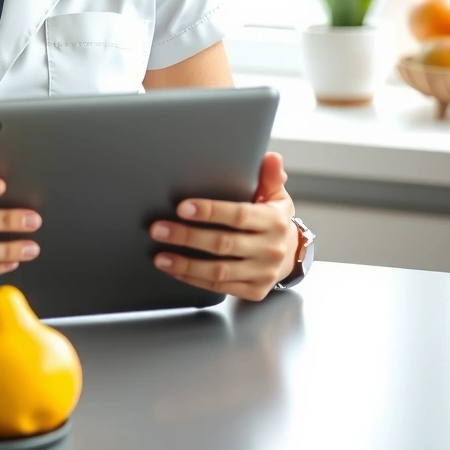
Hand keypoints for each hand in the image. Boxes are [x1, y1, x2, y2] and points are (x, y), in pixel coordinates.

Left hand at [148, 152, 297, 301]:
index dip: (210, 212)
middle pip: (223, 244)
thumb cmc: (273, 218)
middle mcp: (270, 249)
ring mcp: (262, 273)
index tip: (182, 207)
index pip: (238, 215)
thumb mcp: (275, 195)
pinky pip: (219, 287)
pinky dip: (193, 279)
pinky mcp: (254, 291)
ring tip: (160, 256)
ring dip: (185, 264)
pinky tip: (174, 270)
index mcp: (274, 221)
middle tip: (158, 229)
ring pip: (219, 271)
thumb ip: (270, 176)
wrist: (290, 253)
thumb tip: (272, 158)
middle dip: (187, 237)